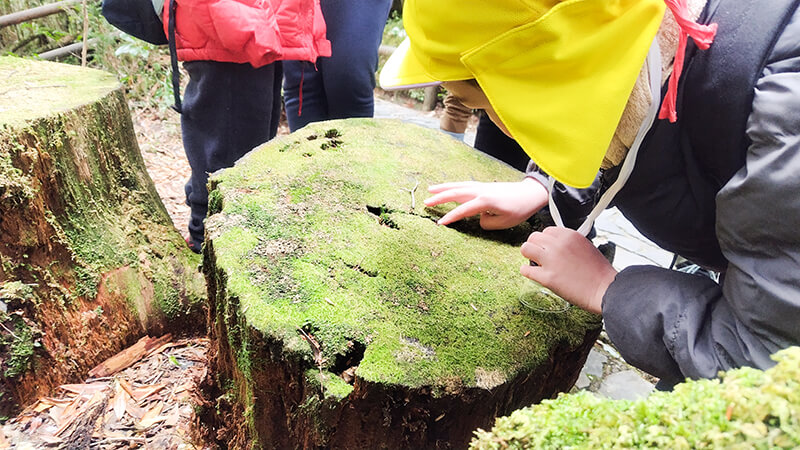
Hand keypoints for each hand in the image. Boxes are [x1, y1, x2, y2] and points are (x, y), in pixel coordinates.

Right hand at [424, 178, 547, 229]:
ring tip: (430, 189)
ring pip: (458, 186)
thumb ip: (488, 223)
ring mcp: (482, 187)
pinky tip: (447, 187)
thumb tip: (478, 219)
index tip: (440, 223)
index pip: (463, 210)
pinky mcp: (483, 186)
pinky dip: (453, 185)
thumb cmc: (519, 209)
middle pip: (456, 193)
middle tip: (425, 202)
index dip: (451, 217)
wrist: (530, 193)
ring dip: (443, 188)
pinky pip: (464, 184)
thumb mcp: (505, 222)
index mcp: (486, 201)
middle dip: (440, 197)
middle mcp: (481, 191)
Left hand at [520, 227, 616, 313]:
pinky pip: (525, 270)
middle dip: (536, 246)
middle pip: (533, 237)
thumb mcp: (585, 246)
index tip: (548, 248)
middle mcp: (558, 244)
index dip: (546, 240)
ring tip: (536, 263)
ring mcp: (551, 260)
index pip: (547, 230)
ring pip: (525, 249)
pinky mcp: (546, 277)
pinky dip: (528, 272)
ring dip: (529, 256)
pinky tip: (535, 274)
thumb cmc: (598, 272)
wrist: (604, 290)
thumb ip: (568, 242)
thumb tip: (554, 244)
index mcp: (569, 235)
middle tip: (540, 256)